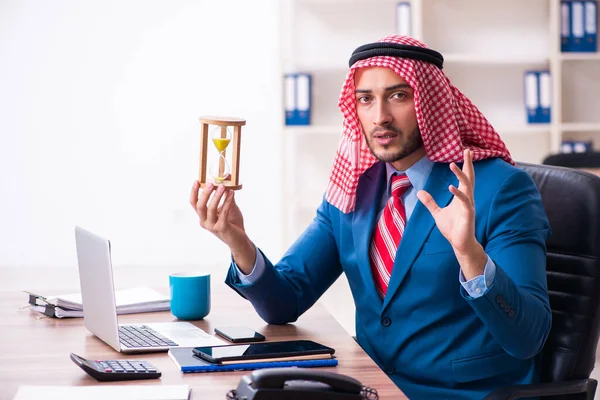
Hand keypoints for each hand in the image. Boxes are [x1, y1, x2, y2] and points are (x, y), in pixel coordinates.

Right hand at [189, 181, 255, 271]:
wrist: (240, 239)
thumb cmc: (233, 222)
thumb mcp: (228, 207)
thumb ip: (226, 195)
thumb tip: (227, 180)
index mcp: (203, 216)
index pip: (194, 203)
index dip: (194, 192)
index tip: (197, 181)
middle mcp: (205, 222)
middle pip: (200, 206)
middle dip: (205, 193)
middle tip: (211, 183)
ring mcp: (212, 226)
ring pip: (210, 209)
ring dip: (217, 196)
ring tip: (223, 186)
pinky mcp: (221, 228)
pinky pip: (223, 212)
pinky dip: (227, 201)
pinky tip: (231, 193)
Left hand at [416, 149, 485, 278]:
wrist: (459, 243)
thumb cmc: (452, 228)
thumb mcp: (437, 212)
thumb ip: (430, 202)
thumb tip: (420, 192)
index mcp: (461, 197)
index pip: (465, 178)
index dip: (465, 166)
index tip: (465, 152)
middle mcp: (467, 199)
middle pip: (469, 178)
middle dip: (468, 164)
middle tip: (467, 150)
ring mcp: (468, 206)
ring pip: (467, 186)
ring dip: (460, 175)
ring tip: (453, 165)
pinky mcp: (468, 214)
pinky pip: (464, 201)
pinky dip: (458, 193)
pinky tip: (451, 186)